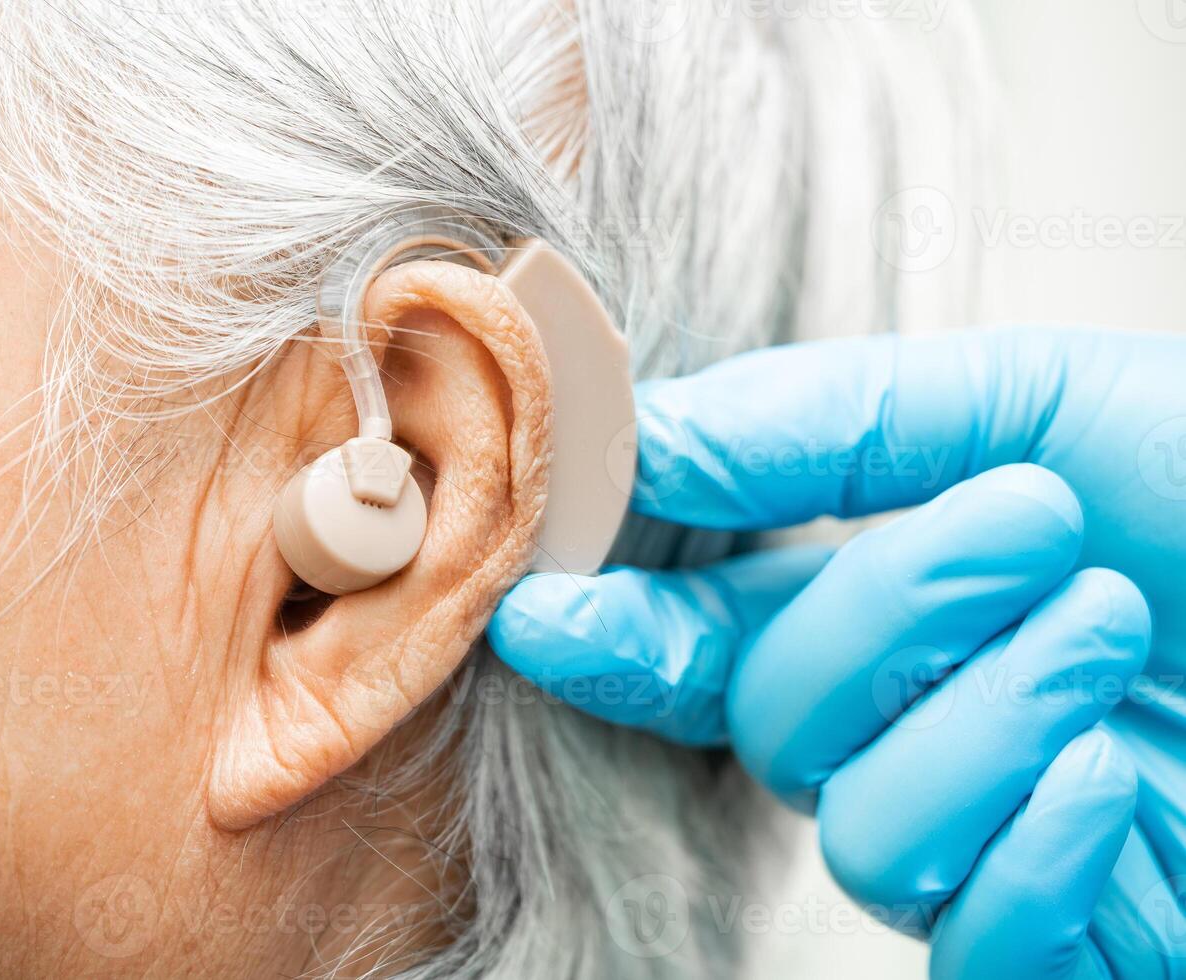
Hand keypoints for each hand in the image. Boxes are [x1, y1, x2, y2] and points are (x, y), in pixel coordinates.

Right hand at [488, 326, 1185, 977]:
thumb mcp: (1033, 404)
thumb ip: (823, 423)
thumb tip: (647, 449)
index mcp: (895, 609)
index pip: (710, 632)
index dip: (621, 622)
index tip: (552, 601)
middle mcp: (917, 729)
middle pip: (772, 721)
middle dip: (881, 615)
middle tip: (1031, 528)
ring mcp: (986, 845)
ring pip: (860, 828)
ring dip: (981, 716)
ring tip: (1109, 626)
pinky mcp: (1057, 946)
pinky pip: (967, 941)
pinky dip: (1030, 847)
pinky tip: (1114, 778)